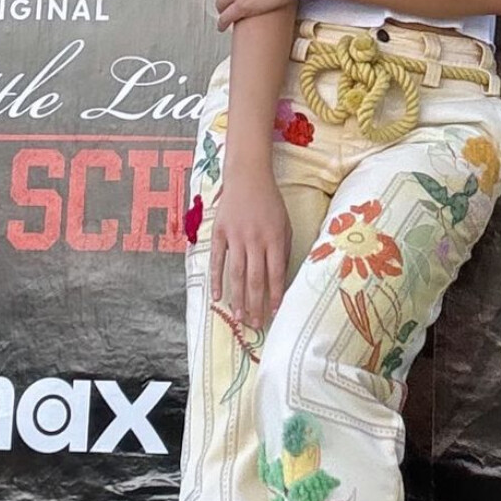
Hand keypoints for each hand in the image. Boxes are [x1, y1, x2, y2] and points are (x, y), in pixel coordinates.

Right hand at [210, 172, 290, 324]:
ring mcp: (235, 236)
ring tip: (239, 318)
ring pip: (237, 273)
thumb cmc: (270, 202)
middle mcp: (255, 239)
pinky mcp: (219, 232)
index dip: (275, 296)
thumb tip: (281, 278)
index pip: (276, 274)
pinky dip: (216, 279)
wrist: (248, 176)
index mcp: (274, 238)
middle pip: (256, 278)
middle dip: (256, 304)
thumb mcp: (285, 224)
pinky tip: (217, 297)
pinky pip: (217, 260)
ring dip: (238, 298)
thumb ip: (283, 250)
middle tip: (256, 325)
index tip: (274, 314)